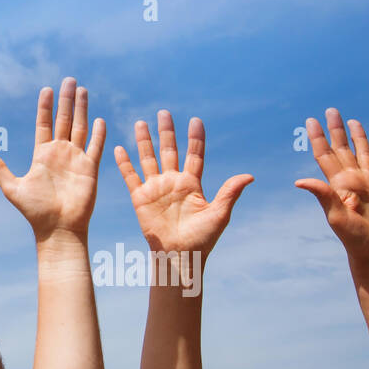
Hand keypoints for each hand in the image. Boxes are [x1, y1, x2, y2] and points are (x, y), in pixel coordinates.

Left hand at [0, 77, 104, 244]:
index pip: (44, 124)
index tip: (46, 89)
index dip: (45, 107)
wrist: (57, 229)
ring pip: (80, 128)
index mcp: (42, 155)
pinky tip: (99, 119)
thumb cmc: (34, 212)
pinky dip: (97, 134)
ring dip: (82, 109)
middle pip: (64, 120)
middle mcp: (60, 153)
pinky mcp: (89, 169)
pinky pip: (95, 147)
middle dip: (67, 100)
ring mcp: (76, 160)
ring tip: (83, 90)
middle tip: (69, 80)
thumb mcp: (12, 188)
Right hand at [115, 111, 252, 257]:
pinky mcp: (140, 198)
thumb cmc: (202, 239)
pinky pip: (130, 176)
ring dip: (144, 141)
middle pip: (169, 151)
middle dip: (166, 132)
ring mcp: (155, 189)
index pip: (194, 155)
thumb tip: (250, 176)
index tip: (196, 120)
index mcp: (192, 184)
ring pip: (148, 159)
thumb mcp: (219, 213)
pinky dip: (124, 163)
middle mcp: (173, 182)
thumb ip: (230, 192)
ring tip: (140, 123)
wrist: (179, 256)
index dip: (195, 138)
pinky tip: (118, 148)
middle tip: (164, 113)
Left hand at [295, 108, 368, 263]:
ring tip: (354, 122)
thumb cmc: (355, 240)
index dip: (318, 138)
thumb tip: (299, 181)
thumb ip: (322, 195)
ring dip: (360, 139)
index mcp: (339, 185)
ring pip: (365, 156)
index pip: (325, 156)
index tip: (310, 120)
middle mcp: (354, 182)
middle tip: (331, 110)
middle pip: (343, 150)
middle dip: (337, 131)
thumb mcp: (336, 216)